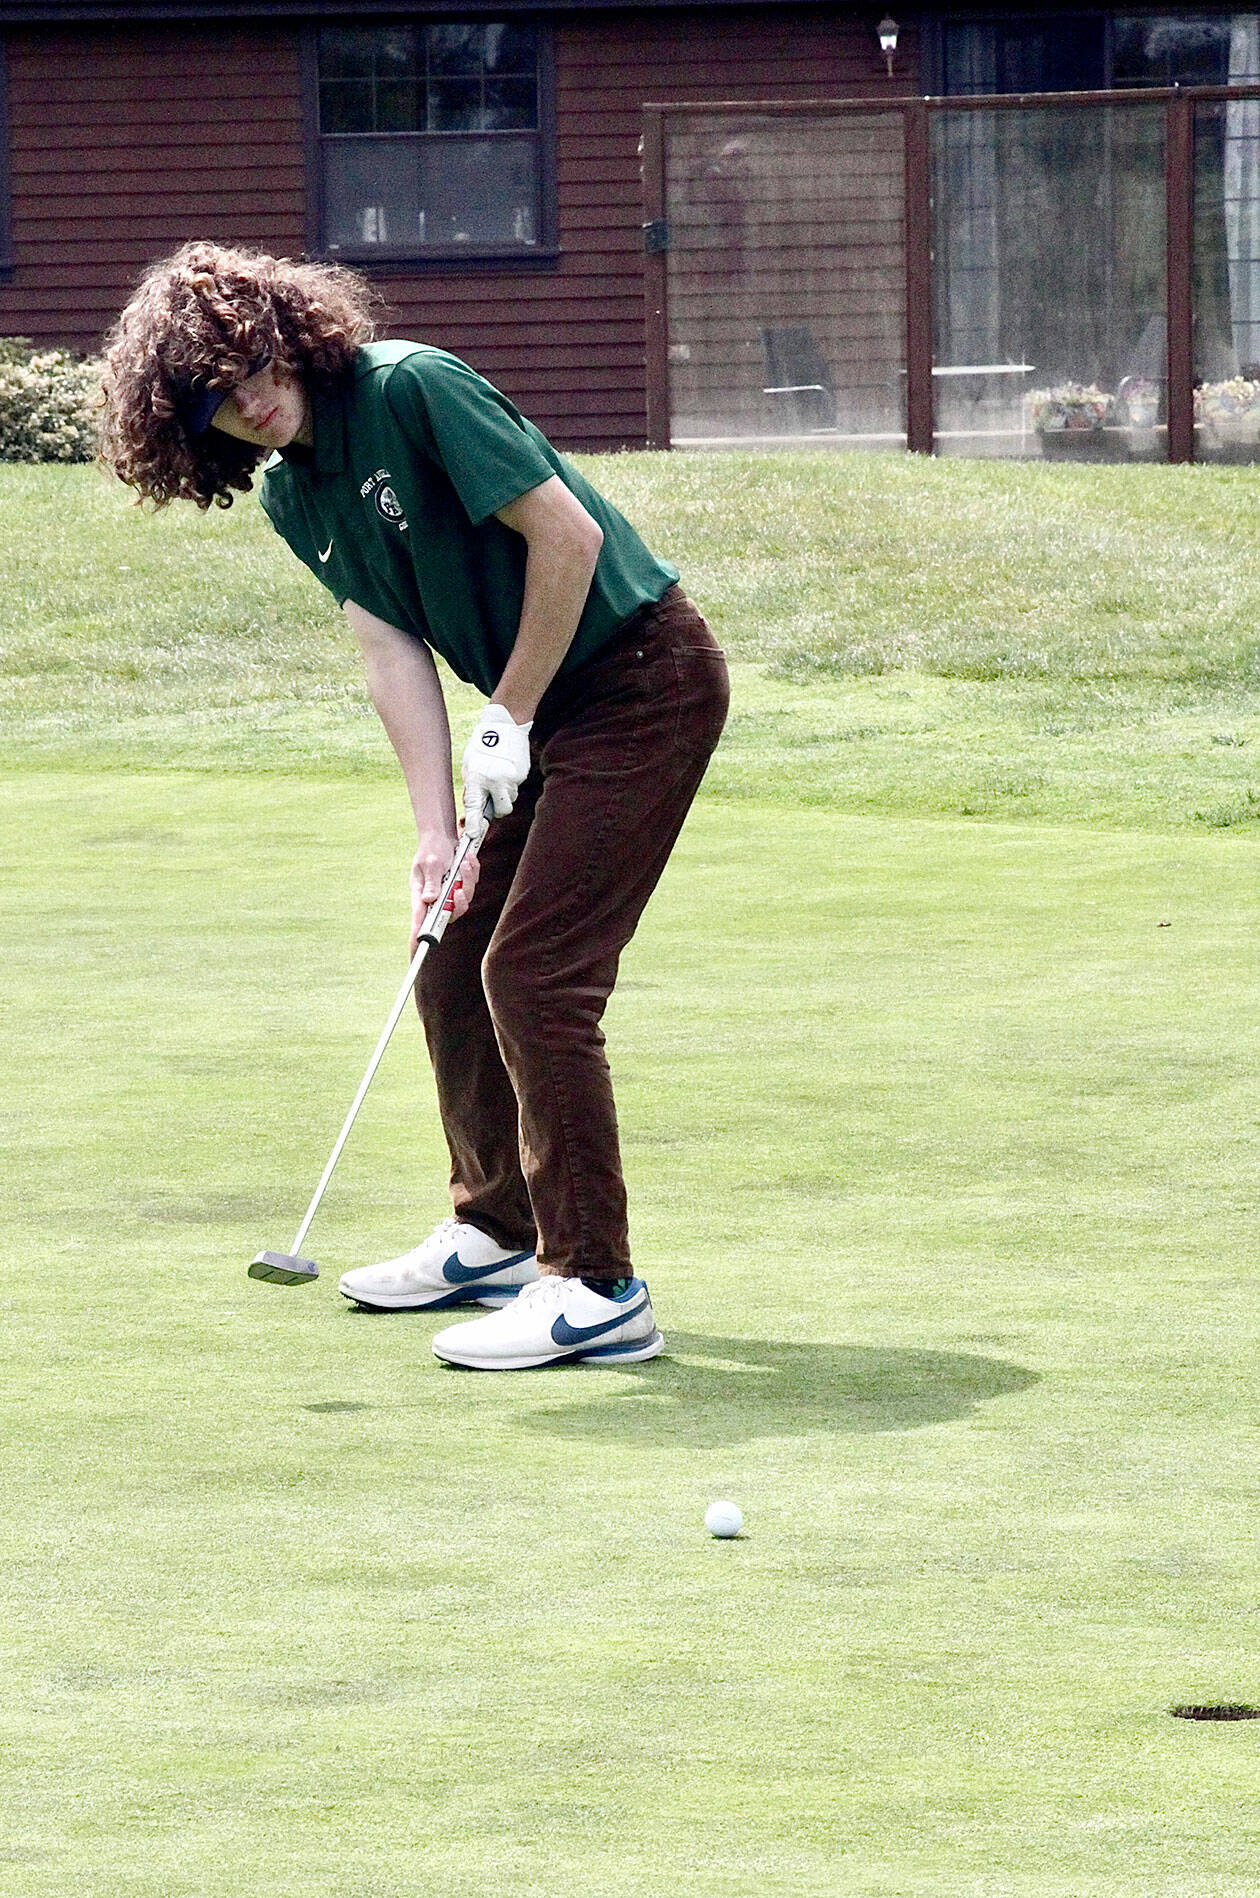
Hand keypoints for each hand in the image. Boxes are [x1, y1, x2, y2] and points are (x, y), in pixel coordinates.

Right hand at [409, 828, 479, 953]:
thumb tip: (429, 900)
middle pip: (450, 913)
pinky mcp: (459, 885)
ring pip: (464, 899)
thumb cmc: (431, 848)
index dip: (419, 932)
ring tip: (465, 861)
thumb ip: (432, 882)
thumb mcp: (431, 863)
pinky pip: (471, 886)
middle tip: (460, 885)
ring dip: (468, 880)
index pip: (420, 918)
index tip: (419, 945)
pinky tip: (468, 858)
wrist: (441, 834)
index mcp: (421, 894)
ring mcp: (448, 891)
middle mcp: (434, 897)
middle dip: (460, 901)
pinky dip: (473, 872)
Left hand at [462, 703, 532, 821]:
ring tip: (498, 776)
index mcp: (478, 778)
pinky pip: (516, 787)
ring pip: (510, 799)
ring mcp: (512, 778)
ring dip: (504, 794)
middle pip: (501, 811)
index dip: (474, 825)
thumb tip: (475, 805)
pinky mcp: (522, 774)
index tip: (472, 836)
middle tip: (492, 799)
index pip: (475, 808)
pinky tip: (506, 769)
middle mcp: (496, 781)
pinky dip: (510, 783)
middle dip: (497, 809)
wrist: (504, 726)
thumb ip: (472, 786)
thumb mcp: (469, 765)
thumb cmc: (482, 745)